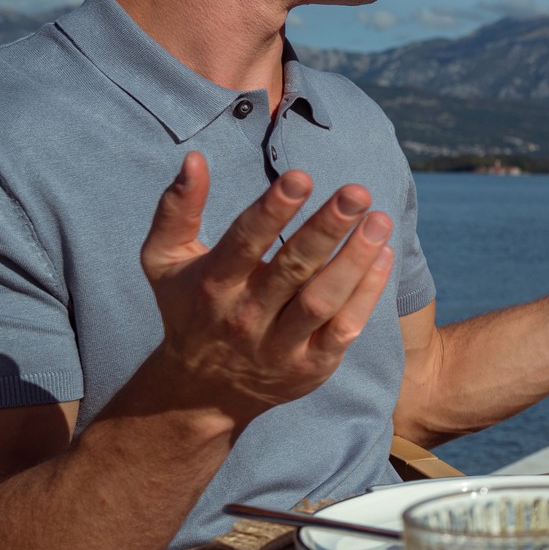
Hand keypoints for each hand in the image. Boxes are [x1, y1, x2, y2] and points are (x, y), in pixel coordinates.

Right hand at [136, 152, 396, 424]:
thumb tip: (194, 159)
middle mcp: (246, 316)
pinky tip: (384, 255)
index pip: (245, 242)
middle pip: (293, 268)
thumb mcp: (164, 260)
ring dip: (355, 260)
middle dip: (327, 228)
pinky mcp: (311, 366)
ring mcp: (280, 345)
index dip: (272, 210)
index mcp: (213, 284)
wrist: (201, 390)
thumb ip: (176, 210)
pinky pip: (344, 328)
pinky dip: (367, 294)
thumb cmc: (188, 307)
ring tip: (380, 220)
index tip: (301, 177)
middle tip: (358, 192)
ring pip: (323, 300)